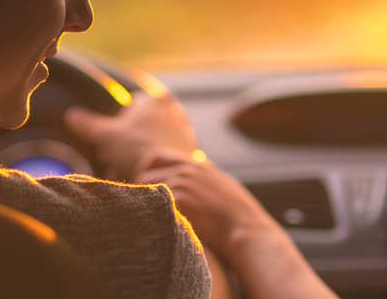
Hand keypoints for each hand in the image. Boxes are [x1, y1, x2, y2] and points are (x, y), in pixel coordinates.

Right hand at [63, 90, 197, 180]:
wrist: (169, 174)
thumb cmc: (137, 148)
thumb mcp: (107, 136)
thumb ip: (89, 124)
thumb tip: (71, 115)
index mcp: (156, 99)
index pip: (131, 106)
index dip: (117, 126)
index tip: (111, 143)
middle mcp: (174, 110)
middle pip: (141, 126)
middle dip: (126, 143)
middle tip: (116, 160)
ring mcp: (184, 130)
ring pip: (151, 141)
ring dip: (136, 155)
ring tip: (127, 171)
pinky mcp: (189, 149)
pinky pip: (163, 155)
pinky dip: (151, 164)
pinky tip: (142, 177)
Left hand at [135, 149, 283, 261]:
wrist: (247, 228)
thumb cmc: (240, 214)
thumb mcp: (224, 185)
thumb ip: (208, 176)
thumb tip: (200, 171)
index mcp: (197, 165)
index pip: (155, 156)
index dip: (145, 170)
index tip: (144, 186)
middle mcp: (186, 171)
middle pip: (145, 173)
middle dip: (139, 190)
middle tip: (140, 208)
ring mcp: (181, 184)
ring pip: (144, 189)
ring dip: (141, 204)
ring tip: (144, 220)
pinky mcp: (179, 201)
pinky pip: (150, 204)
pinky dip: (147, 214)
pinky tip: (151, 227)